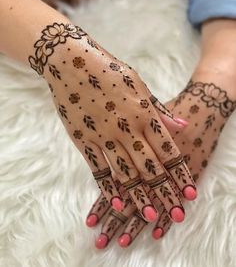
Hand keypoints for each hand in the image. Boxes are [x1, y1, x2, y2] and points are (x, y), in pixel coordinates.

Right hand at [29, 22, 195, 223]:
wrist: (72, 62)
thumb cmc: (109, 70)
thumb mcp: (139, 84)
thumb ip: (160, 109)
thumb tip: (182, 125)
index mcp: (143, 113)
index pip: (167, 150)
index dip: (180, 173)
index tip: (190, 192)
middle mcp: (126, 128)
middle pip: (150, 167)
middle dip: (165, 193)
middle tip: (177, 214)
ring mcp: (103, 135)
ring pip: (126, 173)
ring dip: (140, 196)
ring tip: (152, 216)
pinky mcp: (83, 140)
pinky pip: (98, 169)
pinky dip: (109, 188)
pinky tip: (118, 203)